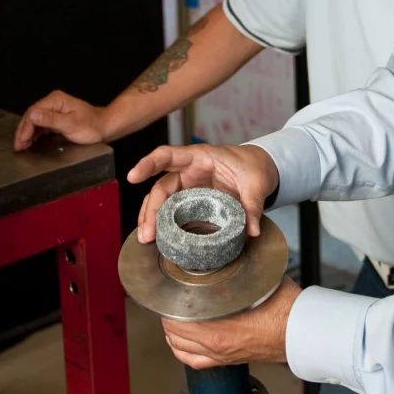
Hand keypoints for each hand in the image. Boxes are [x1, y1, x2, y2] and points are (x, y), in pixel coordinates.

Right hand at [14, 90, 111, 150]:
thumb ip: (51, 120)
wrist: (104, 127)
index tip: (21, 141)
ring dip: (27, 133)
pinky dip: (34, 134)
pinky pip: (41, 125)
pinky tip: (30, 142)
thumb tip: (33, 116)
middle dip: (23, 131)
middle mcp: (53, 102)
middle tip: (18, 146)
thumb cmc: (91, 126)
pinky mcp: (57, 118)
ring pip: (35, 121)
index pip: (33, 112)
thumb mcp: (71, 124)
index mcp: (55, 100)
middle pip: (32, 116)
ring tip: (21, 146)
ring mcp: (55, 110)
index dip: (25, 128)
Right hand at [127, 143, 278, 242]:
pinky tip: (158, 237)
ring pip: (162, 200)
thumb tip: (251, 229)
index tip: (134, 176)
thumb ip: (253, 204)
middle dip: (150, 208)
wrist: (259, 169)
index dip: (148, 164)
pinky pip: (173, 210)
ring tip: (146, 238)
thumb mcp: (257, 182)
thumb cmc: (253, 167)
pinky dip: (164, 223)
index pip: (168, 156)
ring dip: (152, 218)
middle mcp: (188, 171)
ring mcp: (188, 186)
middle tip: (147, 231)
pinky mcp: (192, 201)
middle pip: (161, 186)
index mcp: (200, 157)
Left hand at [163, 277, 301, 367]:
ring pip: (180, 348)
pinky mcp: (227, 360)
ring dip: (173, 332)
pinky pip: (194, 362)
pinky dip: (182, 351)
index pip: (176, 317)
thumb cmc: (285, 308)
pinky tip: (180, 342)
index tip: (167, 290)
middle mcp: (215, 346)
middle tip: (169, 298)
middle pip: (174, 332)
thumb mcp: (255, 280)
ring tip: (171, 316)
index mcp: (218, 329)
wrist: (303, 332)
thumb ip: (233, 271)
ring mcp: (220, 355)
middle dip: (168, 314)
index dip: (167, 302)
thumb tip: (223, 254)